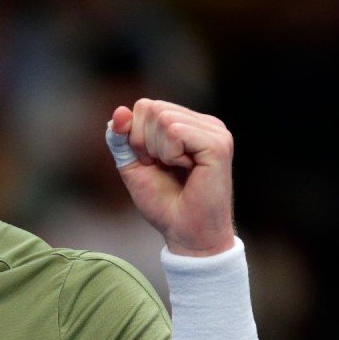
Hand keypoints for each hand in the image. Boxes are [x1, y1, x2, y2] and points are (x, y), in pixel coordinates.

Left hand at [109, 99, 235, 255]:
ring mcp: (215, 131)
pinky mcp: (218, 144)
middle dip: (144, 142)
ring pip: (163, 118)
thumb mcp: (133, 166)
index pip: (146, 106)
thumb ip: (121, 138)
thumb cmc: (165, 203)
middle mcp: (204, 123)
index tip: (152, 163)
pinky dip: (171, 155)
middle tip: (163, 168)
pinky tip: (188, 170)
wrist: (186, 233)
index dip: (136, 136)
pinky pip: (176, 132)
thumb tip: (120, 111)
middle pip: (152, 108)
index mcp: (188, 124)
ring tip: (177, 170)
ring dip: (159, 151)